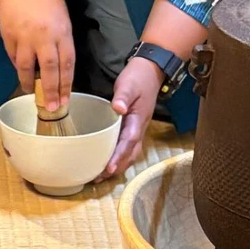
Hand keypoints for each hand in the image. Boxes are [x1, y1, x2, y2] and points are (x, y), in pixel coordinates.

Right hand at [0, 0, 74, 111]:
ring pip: (26, 67)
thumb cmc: (46, 0)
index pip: (66, 63)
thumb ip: (62, 42)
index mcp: (61, 31)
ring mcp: (23, 37)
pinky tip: (21, 73)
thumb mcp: (62, 18)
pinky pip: (13, 57)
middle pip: (48, 69)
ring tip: (31, 93)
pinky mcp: (8, 37)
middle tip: (52, 108)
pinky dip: (18, 68)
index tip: (66, 100)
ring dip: (28, 83)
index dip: (66, 84)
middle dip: (50, 91)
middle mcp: (43, 36)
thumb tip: (60, 68)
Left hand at [99, 56, 162, 179]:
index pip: (129, 142)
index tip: (109, 169)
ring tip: (100, 175)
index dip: (119, 156)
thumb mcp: (129, 84)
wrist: (151, 70)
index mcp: (138, 119)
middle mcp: (139, 128)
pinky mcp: (133, 126)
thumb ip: (123, 96)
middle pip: (130, 153)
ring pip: (130, 152)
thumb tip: (117, 109)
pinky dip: (118, 156)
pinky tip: (107, 160)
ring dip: (118, 165)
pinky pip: (127, 146)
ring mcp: (137, 128)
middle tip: (98, 178)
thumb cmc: (138, 77)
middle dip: (116, 167)